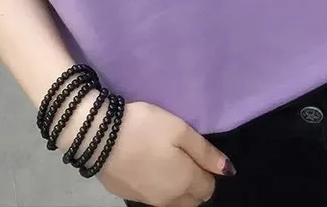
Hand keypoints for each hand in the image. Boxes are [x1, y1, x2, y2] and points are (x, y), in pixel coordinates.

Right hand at [98, 101, 233, 205]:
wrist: (99, 136)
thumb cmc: (145, 128)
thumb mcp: (179, 130)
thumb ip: (205, 151)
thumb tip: (227, 170)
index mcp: (185, 183)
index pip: (209, 188)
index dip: (207, 170)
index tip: (196, 153)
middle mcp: (169, 199)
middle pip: (192, 200)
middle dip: (193, 184)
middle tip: (183, 157)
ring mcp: (147, 201)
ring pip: (172, 202)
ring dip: (175, 188)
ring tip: (164, 161)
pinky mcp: (127, 195)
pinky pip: (152, 197)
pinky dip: (155, 186)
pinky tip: (146, 166)